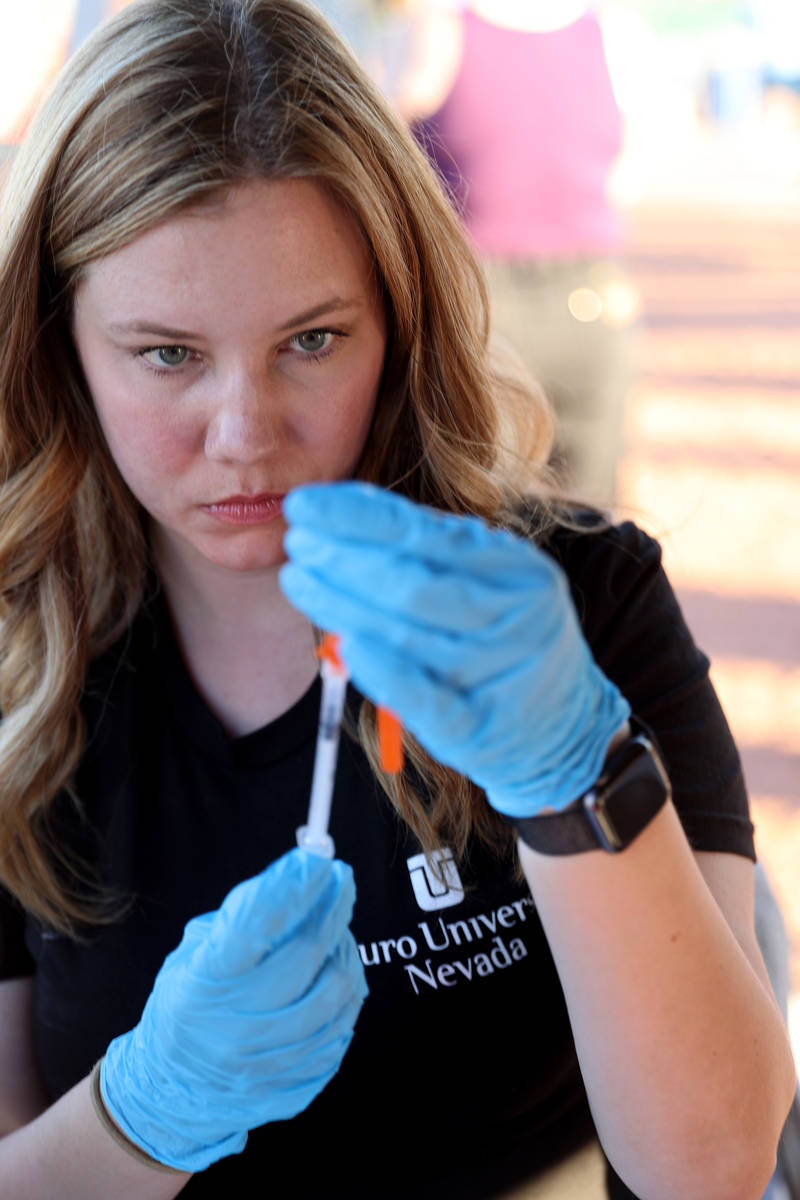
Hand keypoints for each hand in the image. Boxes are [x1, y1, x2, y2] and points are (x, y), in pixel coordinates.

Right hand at [100, 848, 366, 1171]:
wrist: (175, 1093)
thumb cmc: (189, 1005)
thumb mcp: (195, 955)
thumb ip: (244, 920)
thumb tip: (300, 878)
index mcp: (205, 985)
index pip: (255, 926)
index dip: (291, 887)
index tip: (316, 856)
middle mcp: (237, 1026)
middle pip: (308, 953)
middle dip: (331, 905)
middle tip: (339, 879)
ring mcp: (270, 1062)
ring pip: (337, 988)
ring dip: (344, 948)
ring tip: (334, 932)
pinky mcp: (297, 1086)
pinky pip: (343, 1026)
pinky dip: (346, 992)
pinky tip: (333, 974)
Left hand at [280, 482, 629, 816]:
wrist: (566, 729)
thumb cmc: (507, 639)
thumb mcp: (489, 581)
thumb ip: (430, 553)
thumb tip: (344, 518)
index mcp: (513, 569)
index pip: (423, 532)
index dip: (356, 516)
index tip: (303, 504)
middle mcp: (513, 616)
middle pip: (410, 582)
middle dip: (342, 559)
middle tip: (296, 542)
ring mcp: (498, 674)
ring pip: (407, 633)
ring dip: (342, 605)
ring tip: (299, 579)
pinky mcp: (480, 729)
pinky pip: (427, 699)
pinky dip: (387, 672)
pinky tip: (349, 646)